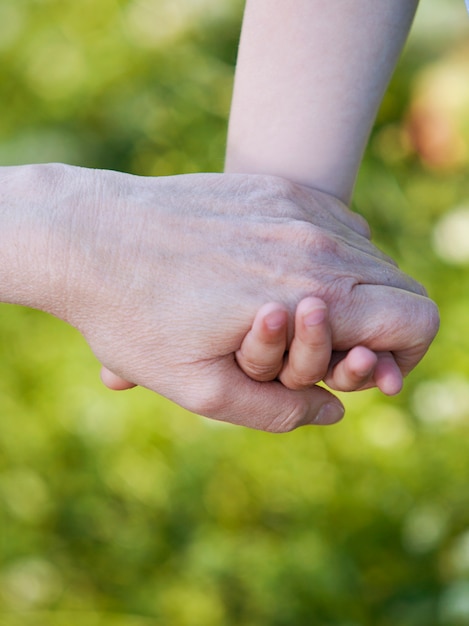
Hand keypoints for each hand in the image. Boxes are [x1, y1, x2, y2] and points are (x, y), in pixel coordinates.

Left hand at [2, 165, 437, 430]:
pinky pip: (336, 223)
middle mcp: (318, 244)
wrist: (87, 235)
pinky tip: (281, 273)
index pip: (416, 321)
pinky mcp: (274, 189)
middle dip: (382, 328)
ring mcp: (297, 208)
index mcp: (310, 298)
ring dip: (355, 291)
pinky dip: (330, 255)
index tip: (368, 370)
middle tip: (334, 350)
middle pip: (401, 287)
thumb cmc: (134, 317)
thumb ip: (278, 411)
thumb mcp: (200, 389)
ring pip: (370, 255)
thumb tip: (332, 410)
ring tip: (300, 312)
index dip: (404, 356)